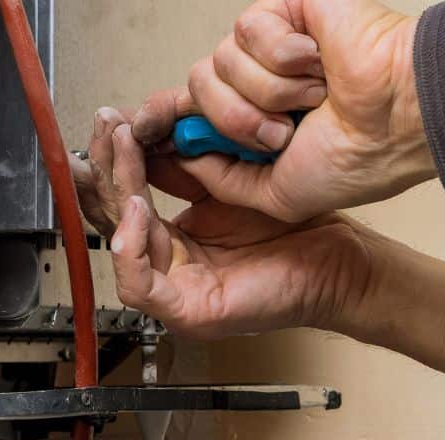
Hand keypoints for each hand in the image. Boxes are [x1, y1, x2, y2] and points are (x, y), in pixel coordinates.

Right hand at [71, 115, 375, 339]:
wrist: (338, 262)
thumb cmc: (297, 229)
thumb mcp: (230, 183)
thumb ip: (188, 166)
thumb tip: (149, 132)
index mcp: (175, 242)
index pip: (124, 200)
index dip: (113, 161)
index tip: (111, 121)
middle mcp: (169, 268)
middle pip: (113, 219)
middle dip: (106, 168)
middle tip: (107, 127)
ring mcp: (175, 293)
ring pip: (119, 247)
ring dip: (114, 194)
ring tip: (124, 152)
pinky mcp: (188, 313)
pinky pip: (138, 285)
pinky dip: (132, 247)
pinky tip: (138, 208)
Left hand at [131, 0, 433, 221]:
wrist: (399, 120)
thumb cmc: (358, 158)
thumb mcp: (275, 195)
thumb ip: (222, 180)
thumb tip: (182, 157)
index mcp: (253, 123)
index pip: (189, 113)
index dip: (161, 121)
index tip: (139, 132)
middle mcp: (257, 83)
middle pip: (195, 90)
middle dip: (235, 122)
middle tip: (283, 133)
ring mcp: (269, 47)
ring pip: (217, 65)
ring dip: (266, 94)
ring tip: (312, 98)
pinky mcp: (283, 12)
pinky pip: (247, 31)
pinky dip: (284, 56)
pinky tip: (317, 63)